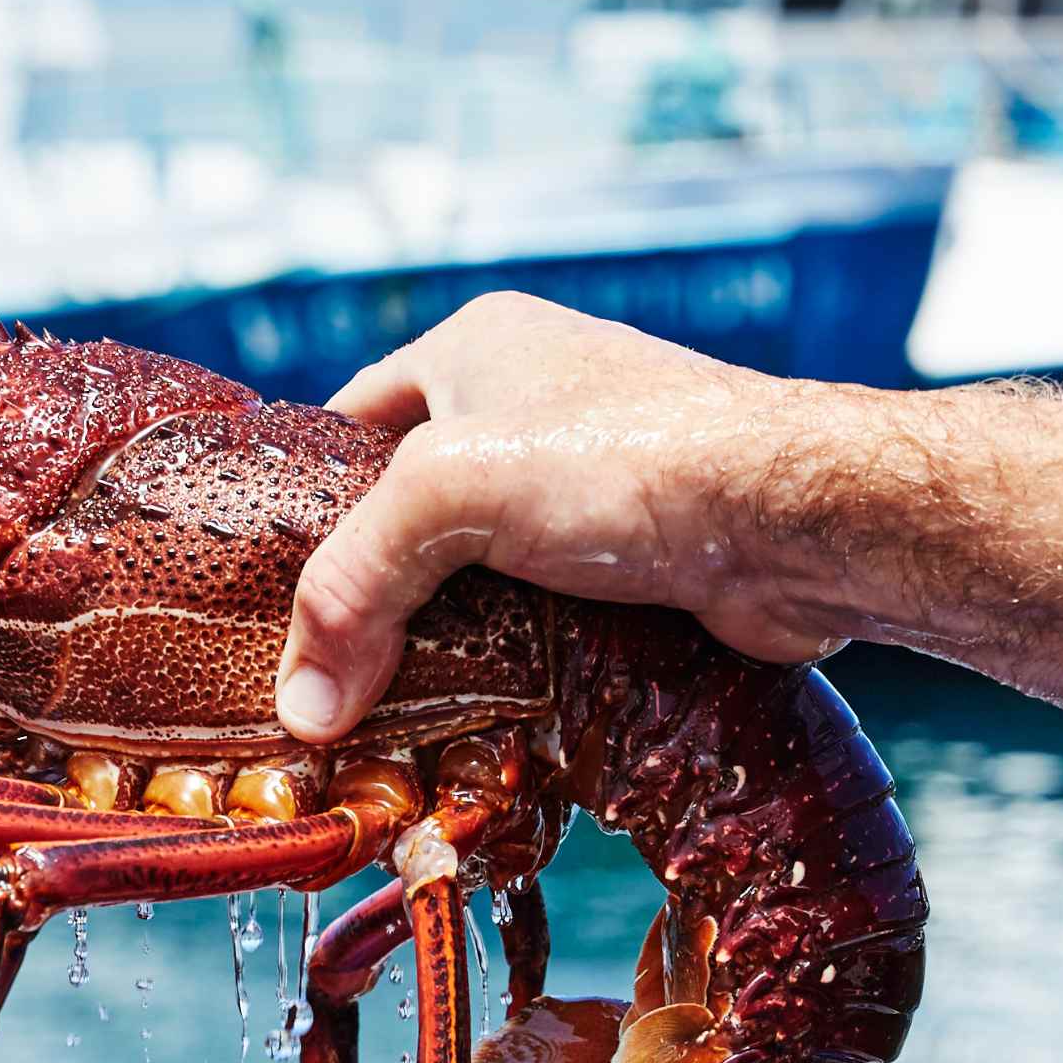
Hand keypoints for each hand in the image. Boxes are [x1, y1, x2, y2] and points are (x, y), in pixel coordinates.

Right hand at [276, 295, 878, 741]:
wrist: (792, 517)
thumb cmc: (624, 459)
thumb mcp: (448, 496)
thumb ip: (353, 590)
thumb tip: (302, 708)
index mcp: (477, 348)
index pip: (351, 422)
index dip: (308, 504)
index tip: (270, 592)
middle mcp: (535, 404)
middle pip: (414, 510)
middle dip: (377, 588)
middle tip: (324, 671)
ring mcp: (592, 483)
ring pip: (482, 572)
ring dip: (446, 638)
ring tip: (390, 712)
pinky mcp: (639, 557)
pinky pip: (546, 614)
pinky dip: (515, 662)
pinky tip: (484, 714)